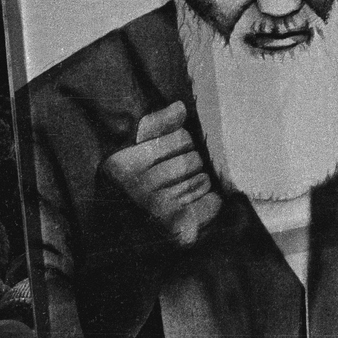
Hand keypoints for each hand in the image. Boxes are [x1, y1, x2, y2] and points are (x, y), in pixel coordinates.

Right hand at [102, 101, 221, 248]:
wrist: (126, 229)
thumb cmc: (134, 182)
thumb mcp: (135, 149)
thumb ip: (157, 125)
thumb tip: (180, 108)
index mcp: (126, 163)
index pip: (181, 137)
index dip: (180, 143)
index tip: (167, 153)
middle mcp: (141, 186)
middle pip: (194, 159)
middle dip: (191, 163)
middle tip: (175, 175)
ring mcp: (159, 208)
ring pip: (203, 180)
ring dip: (200, 182)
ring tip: (181, 189)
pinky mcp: (177, 227)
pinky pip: (211, 202)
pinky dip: (210, 202)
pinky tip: (195, 205)